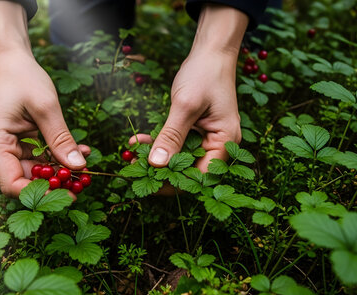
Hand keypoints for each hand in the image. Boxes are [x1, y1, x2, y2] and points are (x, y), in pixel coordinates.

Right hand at [0, 2, 85, 196]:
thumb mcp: (46, 107)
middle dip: (55, 182)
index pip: (12, 185)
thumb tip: (78, 167)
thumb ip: (61, 139)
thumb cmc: (22, 77)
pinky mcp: (15, 144)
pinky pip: (37, 158)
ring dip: (59, 169)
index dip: (40, 195)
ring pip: (34, 171)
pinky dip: (56, 157)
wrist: (10, 60)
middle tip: (84, 182)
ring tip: (85, 163)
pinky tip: (78, 152)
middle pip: (25, 180)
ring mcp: (4, 148)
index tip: (68, 194)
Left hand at [145, 4, 247, 171]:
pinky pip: (175, 145)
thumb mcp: (185, 105)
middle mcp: (218, 145)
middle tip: (133, 167)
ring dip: (155, 158)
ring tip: (131, 156)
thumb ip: (171, 136)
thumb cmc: (204, 74)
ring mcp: (206, 138)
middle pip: (188, 170)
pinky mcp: (195, 131)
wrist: (211, 52)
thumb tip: (156, 165)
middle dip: (161, 171)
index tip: (148, 180)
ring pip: (178, 159)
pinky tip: (137, 141)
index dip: (174, 182)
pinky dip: (157, 144)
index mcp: (225, 142)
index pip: (200, 176)